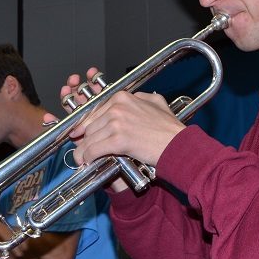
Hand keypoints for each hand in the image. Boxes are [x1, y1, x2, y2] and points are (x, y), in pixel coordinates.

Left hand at [56, 68, 184, 186]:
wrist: (178, 144)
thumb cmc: (169, 127)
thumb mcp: (155, 102)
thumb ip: (138, 99)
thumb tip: (130, 100)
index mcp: (122, 97)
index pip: (95, 111)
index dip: (86, 125)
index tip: (80, 133)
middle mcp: (117, 107)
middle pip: (90, 125)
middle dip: (85, 139)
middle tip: (82, 149)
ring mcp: (117, 122)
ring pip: (89, 138)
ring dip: (84, 150)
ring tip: (82, 158)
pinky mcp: (118, 140)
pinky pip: (94, 149)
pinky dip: (88, 157)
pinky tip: (87, 161)